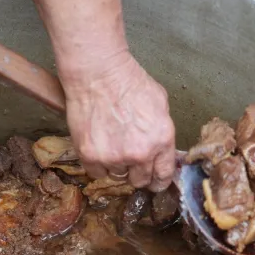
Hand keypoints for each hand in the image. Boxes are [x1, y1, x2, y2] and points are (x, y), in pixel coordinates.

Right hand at [20, 0, 176, 189]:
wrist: (97, 73)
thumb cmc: (129, 82)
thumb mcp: (160, 104)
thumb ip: (163, 131)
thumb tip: (163, 149)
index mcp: (161, 141)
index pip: (163, 176)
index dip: (158, 180)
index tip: (154, 180)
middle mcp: (140, 154)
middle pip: (140, 181)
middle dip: (137, 172)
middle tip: (130, 159)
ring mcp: (114, 157)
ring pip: (118, 176)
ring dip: (117, 166)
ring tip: (112, 145)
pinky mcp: (91, 156)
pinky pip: (97, 173)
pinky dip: (97, 164)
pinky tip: (99, 148)